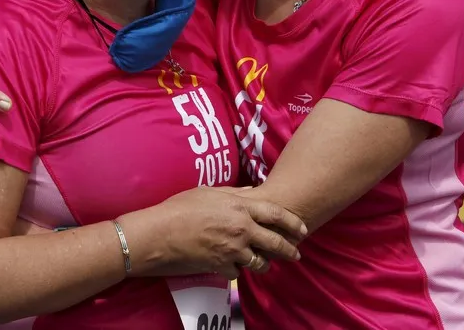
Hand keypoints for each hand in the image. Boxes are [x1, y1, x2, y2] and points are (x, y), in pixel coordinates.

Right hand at [123, 186, 306, 280]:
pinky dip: (237, 270)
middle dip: (290, 250)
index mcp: (239, 206)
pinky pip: (238, 272)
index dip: (293, 222)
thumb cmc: (179, 208)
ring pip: (261, 262)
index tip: (303, 229)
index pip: (276, 214)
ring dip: (264, 263)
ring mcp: (233, 250)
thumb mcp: (208, 192)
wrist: (160, 233)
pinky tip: (232, 265)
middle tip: (296, 254)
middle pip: (276, 242)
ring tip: (263, 262)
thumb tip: (251, 192)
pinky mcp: (222, 266)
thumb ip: (234, 193)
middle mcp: (241, 229)